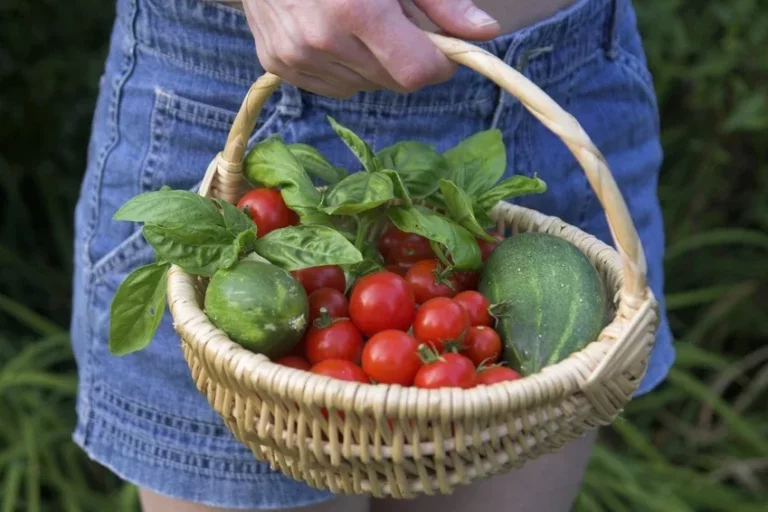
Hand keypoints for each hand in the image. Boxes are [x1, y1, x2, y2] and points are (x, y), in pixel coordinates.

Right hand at [243, 0, 500, 97]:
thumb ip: (441, 1)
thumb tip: (485, 32)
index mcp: (355, 10)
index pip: (415, 73)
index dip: (438, 64)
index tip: (441, 48)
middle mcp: (321, 40)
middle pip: (391, 81)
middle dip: (404, 58)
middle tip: (395, 23)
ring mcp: (295, 56)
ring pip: (362, 86)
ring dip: (373, 63)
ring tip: (357, 21)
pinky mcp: (277, 64)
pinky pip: (331, 85)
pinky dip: (343, 67)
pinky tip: (333, 32)